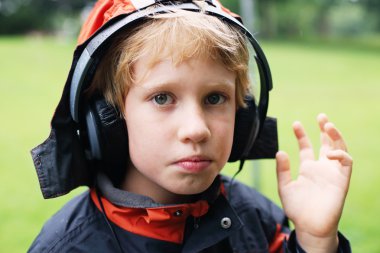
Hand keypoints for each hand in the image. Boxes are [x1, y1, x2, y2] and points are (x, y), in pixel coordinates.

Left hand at [276, 114, 351, 252]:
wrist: (309, 226)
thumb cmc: (297, 209)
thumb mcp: (285, 186)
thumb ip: (282, 170)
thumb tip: (279, 151)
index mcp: (308, 168)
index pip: (307, 147)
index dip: (302, 134)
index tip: (295, 123)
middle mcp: (321, 168)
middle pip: (326, 143)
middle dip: (325, 128)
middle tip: (321, 116)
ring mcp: (332, 172)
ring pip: (339, 148)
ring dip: (336, 136)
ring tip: (328, 124)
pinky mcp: (342, 180)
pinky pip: (346, 162)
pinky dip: (341, 154)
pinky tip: (329, 152)